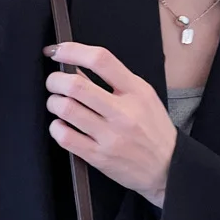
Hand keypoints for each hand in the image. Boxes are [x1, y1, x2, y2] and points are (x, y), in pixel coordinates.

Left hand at [43, 42, 177, 207]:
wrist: (166, 168)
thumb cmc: (153, 131)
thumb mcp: (144, 98)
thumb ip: (116, 82)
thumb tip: (76, 67)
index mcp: (136, 91)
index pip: (100, 60)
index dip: (72, 51)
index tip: (57, 51)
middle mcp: (123, 112)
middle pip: (76, 86)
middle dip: (55, 80)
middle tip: (53, 82)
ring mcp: (110, 136)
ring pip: (66, 110)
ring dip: (53, 103)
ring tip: (56, 104)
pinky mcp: (98, 156)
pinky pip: (65, 137)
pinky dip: (56, 128)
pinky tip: (60, 125)